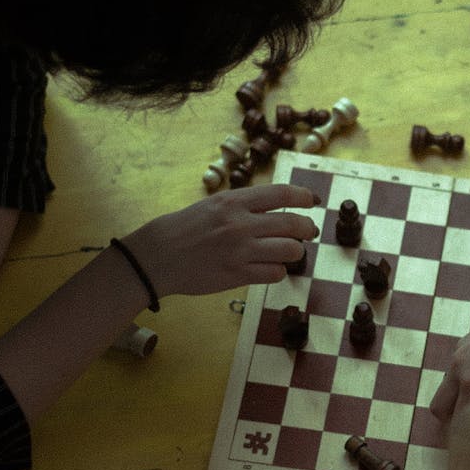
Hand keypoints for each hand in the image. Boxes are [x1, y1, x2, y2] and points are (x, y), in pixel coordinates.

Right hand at [121, 184, 319, 297]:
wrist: (157, 256)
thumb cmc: (186, 228)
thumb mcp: (214, 204)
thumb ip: (245, 204)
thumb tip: (281, 205)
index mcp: (233, 201)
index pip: (282, 194)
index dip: (304, 197)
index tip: (312, 201)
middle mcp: (239, 224)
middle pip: (294, 224)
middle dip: (308, 228)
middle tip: (309, 232)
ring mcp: (239, 251)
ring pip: (290, 251)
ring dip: (295, 252)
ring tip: (288, 252)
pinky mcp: (237, 275)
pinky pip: (275, 273)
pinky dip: (279, 270)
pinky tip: (271, 267)